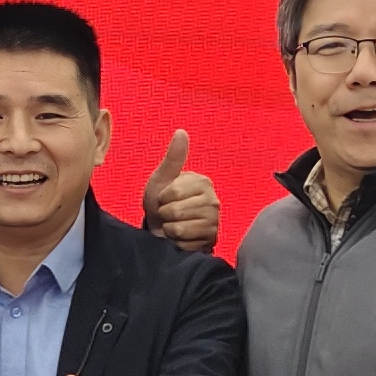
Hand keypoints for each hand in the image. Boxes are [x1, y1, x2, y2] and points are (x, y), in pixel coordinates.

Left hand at [139, 126, 220, 253]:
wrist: (163, 230)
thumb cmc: (161, 202)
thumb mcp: (162, 179)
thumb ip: (173, 158)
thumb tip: (181, 132)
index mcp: (202, 182)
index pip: (173, 192)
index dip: (161, 198)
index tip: (165, 199)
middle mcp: (213, 200)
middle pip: (175, 211)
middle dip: (165, 215)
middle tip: (169, 214)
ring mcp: (214, 221)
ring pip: (179, 228)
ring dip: (170, 230)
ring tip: (174, 225)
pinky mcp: (211, 240)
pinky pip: (185, 244)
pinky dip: (177, 243)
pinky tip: (181, 238)